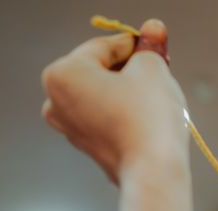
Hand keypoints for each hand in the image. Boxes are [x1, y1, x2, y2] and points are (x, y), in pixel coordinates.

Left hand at [41, 19, 186, 183]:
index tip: (158, 48)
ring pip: (105, 97)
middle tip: (161, 74)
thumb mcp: (152, 69)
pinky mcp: (90, 149)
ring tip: (158, 101)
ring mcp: (71, 129)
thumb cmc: (149, 118)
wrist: (153, 173)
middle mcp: (56, 102)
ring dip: (130, 93)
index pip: (104, 47)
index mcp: (62, 74)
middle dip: (131, 71)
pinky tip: (149, 122)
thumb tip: (153, 30)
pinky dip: (127, 116)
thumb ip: (149, 47)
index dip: (136, 46)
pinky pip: (108, 120)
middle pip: (101, 72)